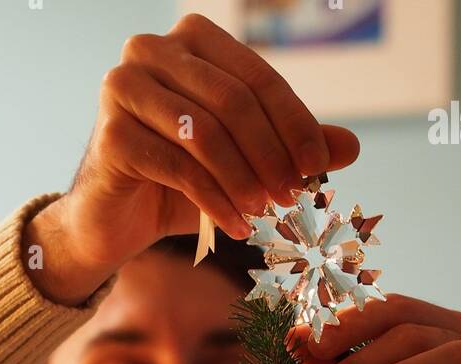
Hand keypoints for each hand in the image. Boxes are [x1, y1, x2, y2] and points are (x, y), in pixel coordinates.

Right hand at [24, 12, 358, 304]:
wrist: (114, 220)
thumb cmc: (179, 184)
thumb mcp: (243, 164)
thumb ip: (290, 150)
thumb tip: (350, 147)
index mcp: (189, 40)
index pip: (256, 77)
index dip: (294, 123)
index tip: (318, 168)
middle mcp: (150, 51)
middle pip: (233, 102)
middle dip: (270, 154)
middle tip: (292, 197)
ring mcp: (123, 89)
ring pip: (207, 134)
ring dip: (245, 180)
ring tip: (264, 214)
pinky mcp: (110, 136)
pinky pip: (179, 167)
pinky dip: (215, 201)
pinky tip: (235, 226)